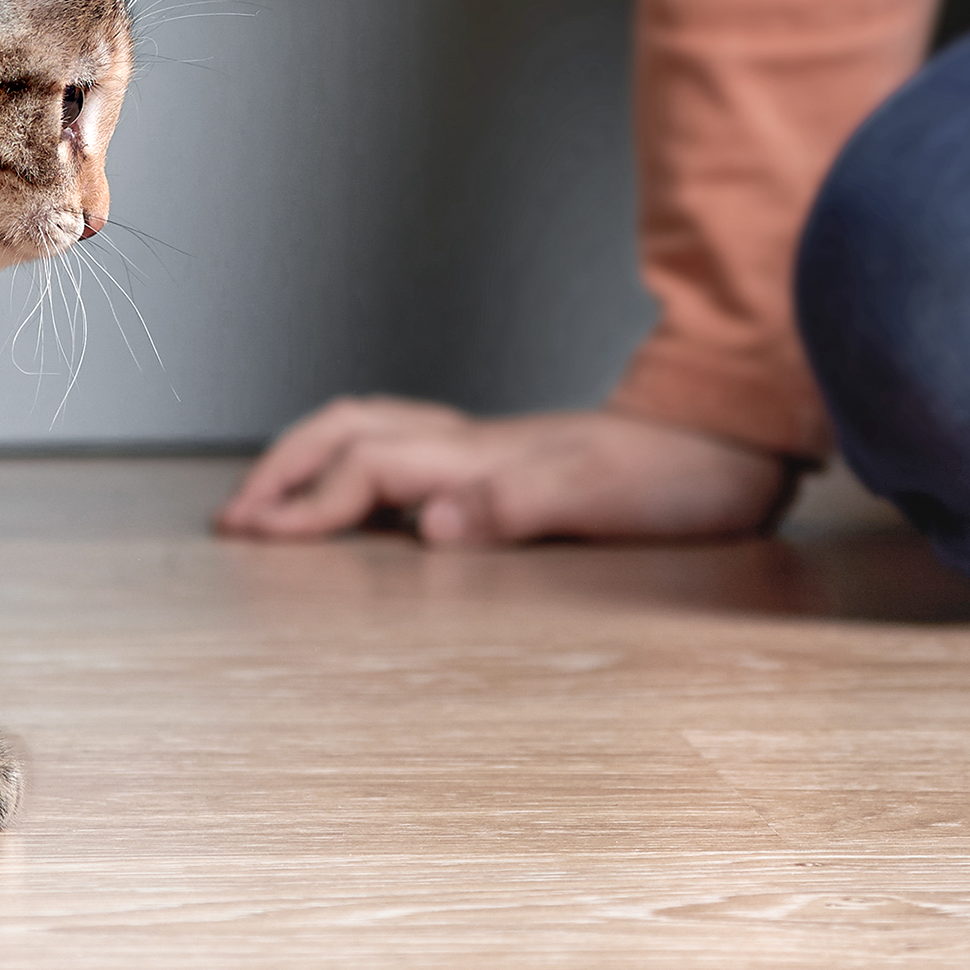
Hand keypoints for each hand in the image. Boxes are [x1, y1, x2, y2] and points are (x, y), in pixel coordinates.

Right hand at [214, 396, 791, 545]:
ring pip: (370, 429)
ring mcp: (487, 447)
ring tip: (270, 498)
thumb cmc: (677, 475)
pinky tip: (358, 493)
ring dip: (309, 457)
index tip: (252, 540)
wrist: (735, 438)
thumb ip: (514, 508)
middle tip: (234, 518)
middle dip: (281, 469)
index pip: (365, 471)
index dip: (304, 504)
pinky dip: (354, 460)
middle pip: (348, 432)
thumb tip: (430, 524)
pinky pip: (403, 446)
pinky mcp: (505, 459)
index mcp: (481, 457)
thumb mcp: (601, 498)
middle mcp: (473, 444)